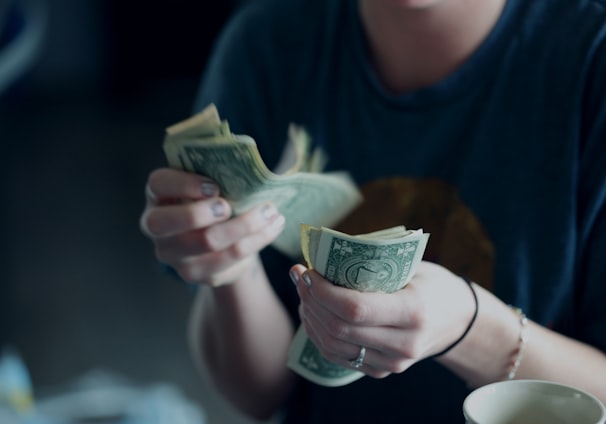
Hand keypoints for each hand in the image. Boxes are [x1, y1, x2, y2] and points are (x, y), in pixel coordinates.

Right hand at [140, 168, 284, 285]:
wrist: (221, 240)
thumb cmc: (214, 201)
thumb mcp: (209, 184)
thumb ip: (217, 174)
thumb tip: (247, 167)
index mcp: (158, 195)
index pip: (158, 184)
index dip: (183, 183)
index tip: (214, 186)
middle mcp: (157, 226)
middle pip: (166, 222)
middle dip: (200, 213)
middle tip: (229, 206)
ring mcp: (174, 254)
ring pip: (206, 242)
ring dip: (244, 225)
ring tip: (270, 211)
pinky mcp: (197, 273)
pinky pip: (230, 258)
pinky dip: (257, 240)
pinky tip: (273, 226)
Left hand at [291, 261, 475, 377]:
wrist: (457, 321)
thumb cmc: (432, 284)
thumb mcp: (412, 267)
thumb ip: (373, 264)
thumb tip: (324, 254)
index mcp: (413, 311)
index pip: (355, 308)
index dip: (322, 291)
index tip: (307, 271)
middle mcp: (403, 344)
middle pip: (339, 328)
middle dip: (311, 300)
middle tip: (300, 277)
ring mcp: (392, 363)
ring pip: (333, 346)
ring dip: (310, 317)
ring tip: (304, 293)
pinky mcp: (381, 371)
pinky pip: (338, 356)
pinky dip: (319, 334)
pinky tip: (313, 313)